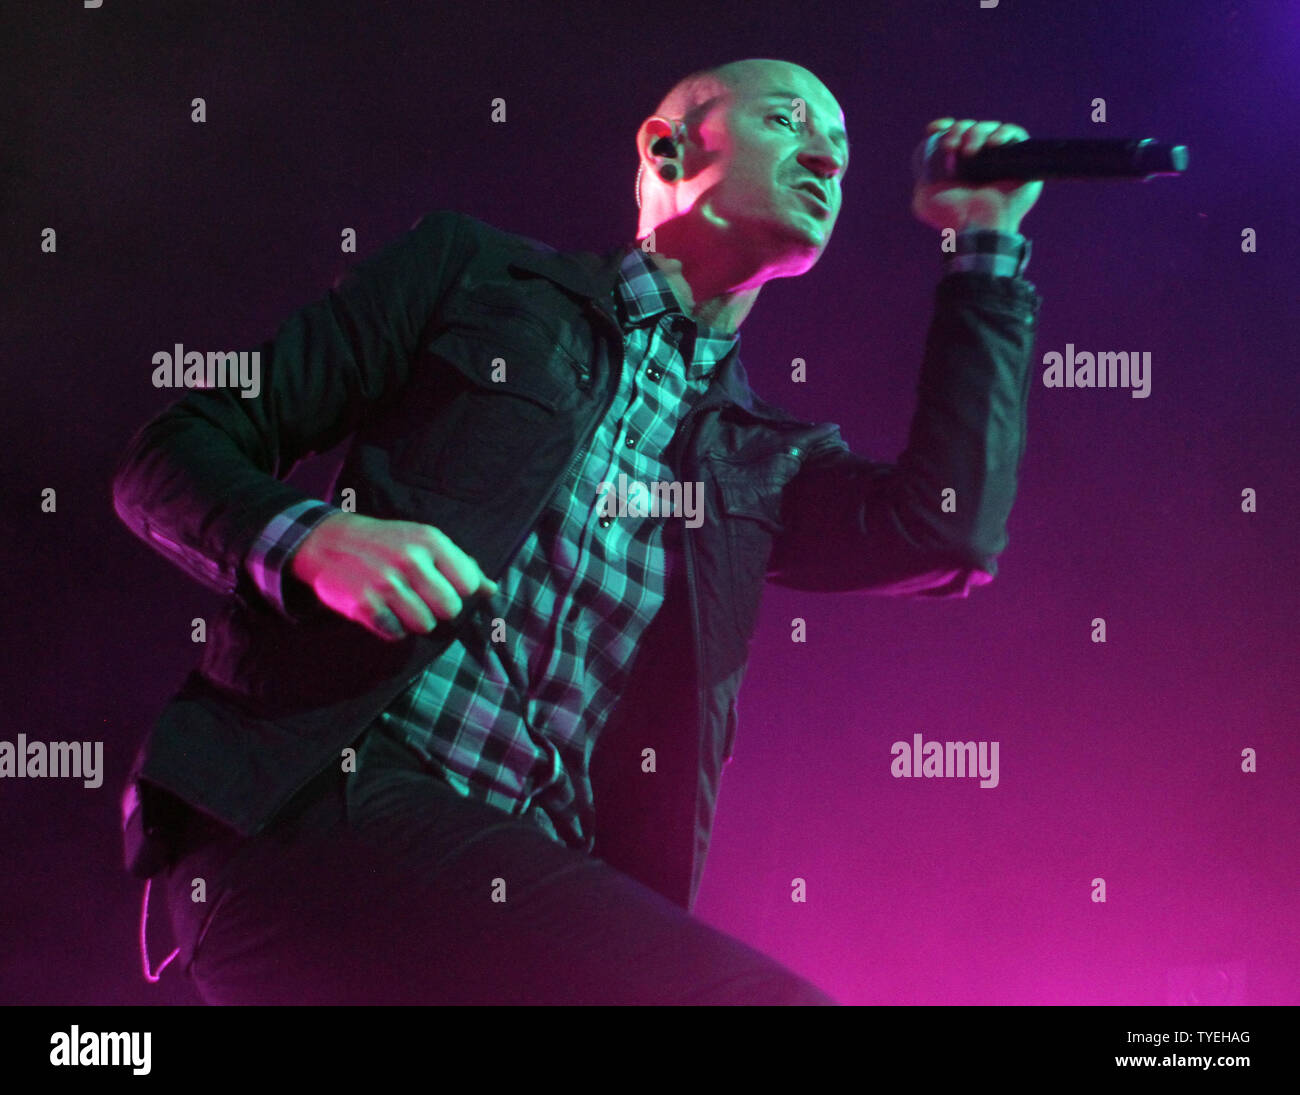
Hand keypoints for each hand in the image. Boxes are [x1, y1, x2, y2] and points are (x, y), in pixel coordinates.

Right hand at [289, 512, 498, 640]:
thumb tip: (492, 590)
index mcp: (430, 541)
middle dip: (437, 610)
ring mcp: (386, 582)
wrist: (329, 541)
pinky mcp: (364, 604)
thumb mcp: (424, 542)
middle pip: (450, 609)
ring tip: (398, 603)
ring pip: (425, 625)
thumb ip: (460, 565)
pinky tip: (381, 610)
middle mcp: (410, 559)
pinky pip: (395, 633)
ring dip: (413, 620)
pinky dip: (390, 627)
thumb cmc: (387, 544)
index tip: (440, 585)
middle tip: (419, 598)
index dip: (457, 591)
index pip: (468, 584)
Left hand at [911, 118, 1042, 233]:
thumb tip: (923, 154)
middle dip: (957, 131)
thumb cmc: (951, 217)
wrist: (976, 226)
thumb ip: (921, 178)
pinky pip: (1015, 133)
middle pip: (969, 127)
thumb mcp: (924, 201)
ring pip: (989, 127)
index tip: (935, 130)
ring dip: (975, 133)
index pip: (953, 133)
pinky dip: (1003, 132)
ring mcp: (1001, 157)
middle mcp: (980, 159)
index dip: (945, 127)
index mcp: (959, 164)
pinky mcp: (1022, 158)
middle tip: (950, 147)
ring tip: (969, 152)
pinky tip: (992, 144)